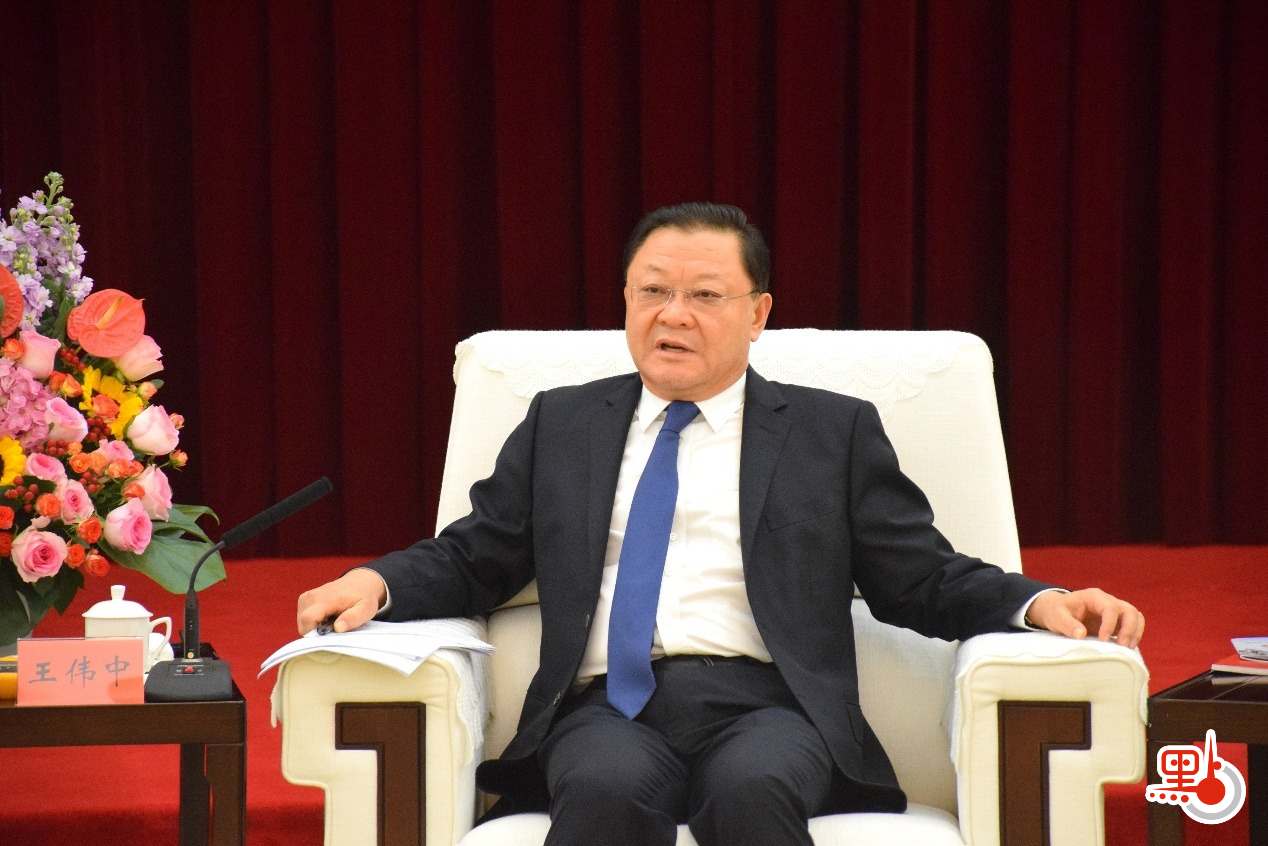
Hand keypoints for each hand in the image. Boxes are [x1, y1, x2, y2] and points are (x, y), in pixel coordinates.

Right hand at [296, 568, 387, 634]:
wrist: (360, 582)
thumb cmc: (363, 597)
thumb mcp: (365, 609)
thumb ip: (353, 618)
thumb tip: (338, 628)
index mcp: (326, 599)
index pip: (307, 618)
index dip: (312, 633)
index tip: (327, 638)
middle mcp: (312, 596)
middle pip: (303, 623)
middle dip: (315, 632)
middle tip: (332, 630)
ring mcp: (307, 597)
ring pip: (302, 622)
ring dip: (314, 627)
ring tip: (331, 622)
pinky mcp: (305, 599)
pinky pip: (303, 617)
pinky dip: (312, 622)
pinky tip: (326, 619)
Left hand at [1025, 588, 1144, 649]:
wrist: (1056, 610)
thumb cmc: (1056, 610)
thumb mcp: (1056, 616)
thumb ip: (1067, 624)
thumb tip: (1081, 635)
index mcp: (1094, 597)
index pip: (1110, 608)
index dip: (1109, 625)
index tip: (1102, 640)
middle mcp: (1107, 601)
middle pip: (1129, 610)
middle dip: (1129, 629)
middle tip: (1122, 646)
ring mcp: (1114, 611)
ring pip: (1135, 617)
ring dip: (1135, 633)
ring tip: (1127, 648)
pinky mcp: (1116, 622)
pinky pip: (1132, 626)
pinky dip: (1133, 636)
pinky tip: (1126, 648)